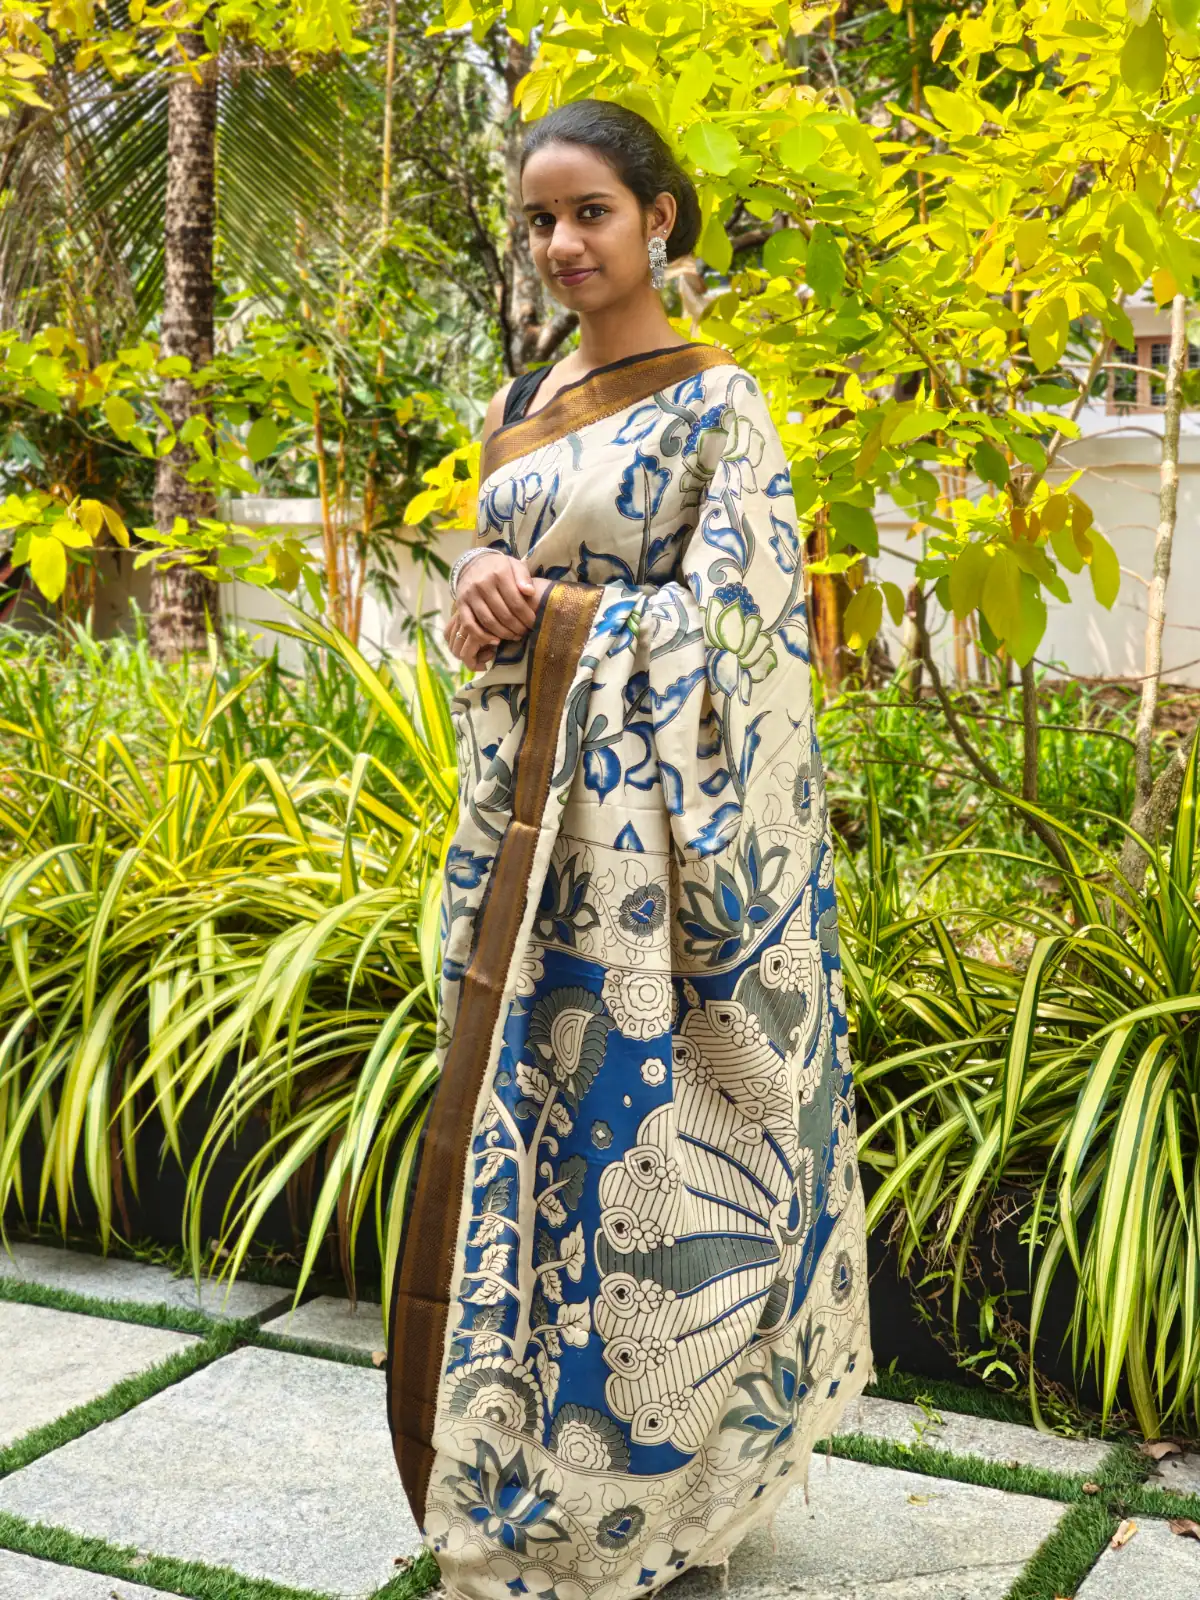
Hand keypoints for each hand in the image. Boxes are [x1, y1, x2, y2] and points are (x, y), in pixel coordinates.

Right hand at [444, 554, 551, 669]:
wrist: (473, 562)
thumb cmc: (500, 567)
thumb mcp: (515, 565)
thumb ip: (524, 578)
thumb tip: (530, 592)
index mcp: (499, 574)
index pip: (516, 601)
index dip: (527, 616)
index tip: (533, 623)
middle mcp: (482, 584)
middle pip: (503, 614)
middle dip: (517, 627)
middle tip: (525, 632)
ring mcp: (470, 595)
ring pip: (488, 621)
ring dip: (503, 634)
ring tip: (514, 636)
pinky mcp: (460, 604)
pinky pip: (469, 625)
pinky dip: (482, 636)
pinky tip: (495, 641)